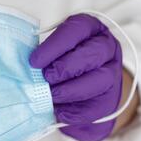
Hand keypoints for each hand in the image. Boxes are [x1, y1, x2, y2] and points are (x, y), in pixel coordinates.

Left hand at [30, 14, 122, 140]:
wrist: (85, 85)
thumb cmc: (63, 62)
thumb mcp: (54, 50)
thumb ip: (44, 55)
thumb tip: (26, 68)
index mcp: (89, 28)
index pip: (75, 30)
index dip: (54, 46)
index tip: (35, 62)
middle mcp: (106, 46)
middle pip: (92, 54)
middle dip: (65, 68)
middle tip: (46, 79)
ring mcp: (114, 72)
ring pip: (100, 79)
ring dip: (71, 90)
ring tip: (52, 96)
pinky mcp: (112, 97)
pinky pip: (98, 105)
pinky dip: (77, 111)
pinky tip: (60, 112)